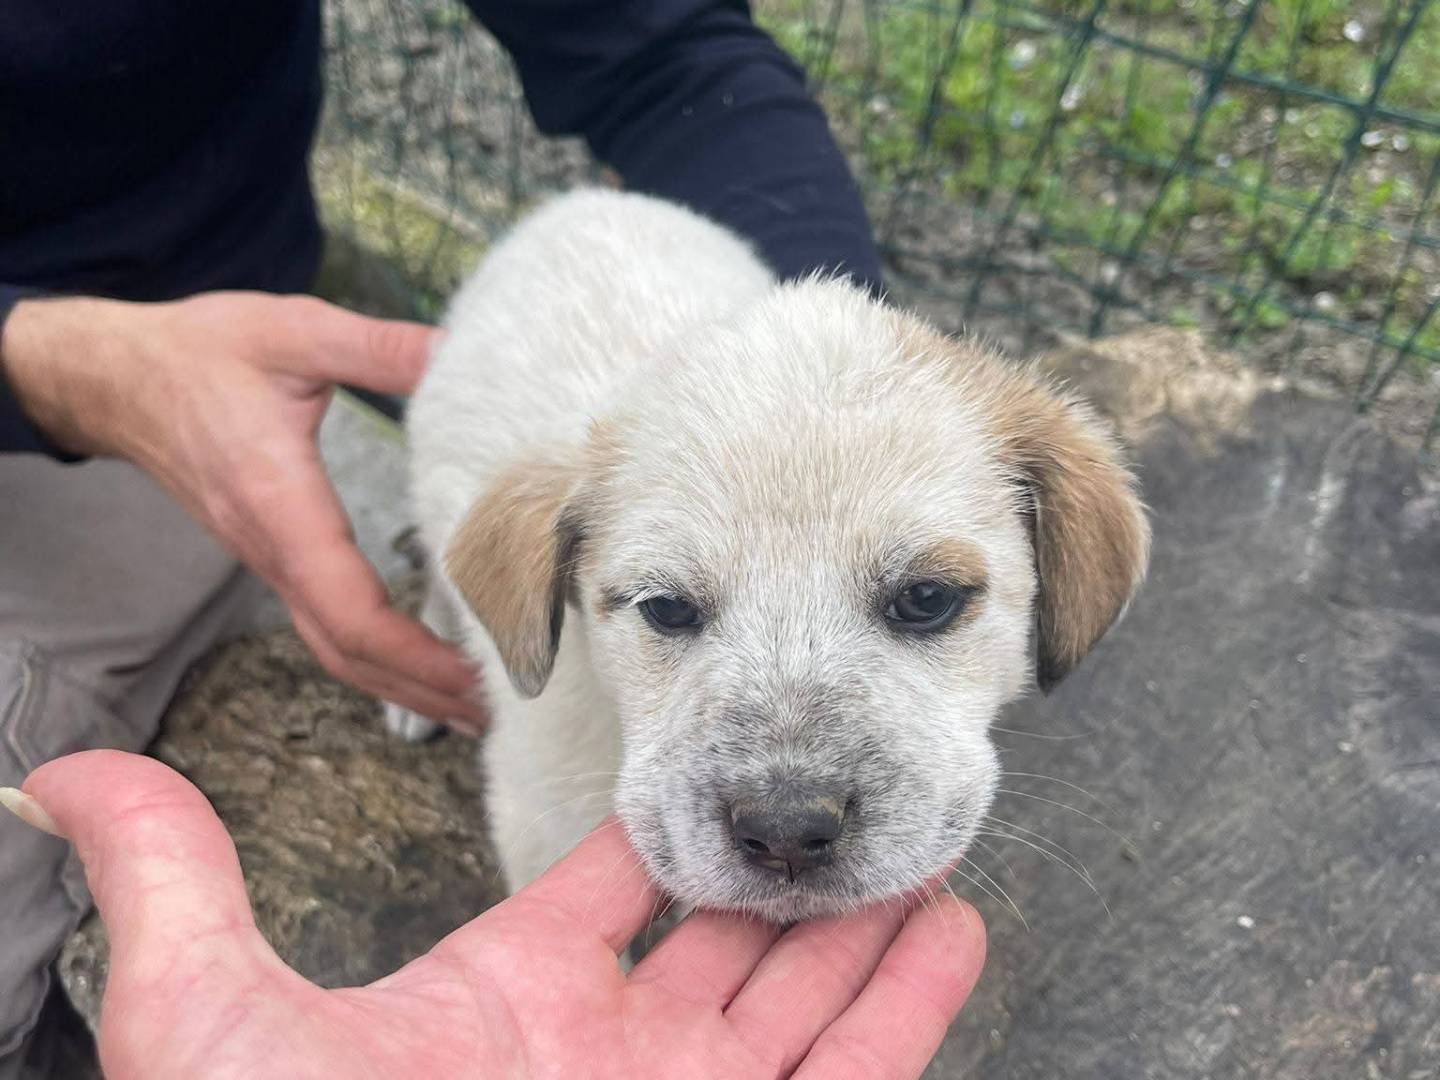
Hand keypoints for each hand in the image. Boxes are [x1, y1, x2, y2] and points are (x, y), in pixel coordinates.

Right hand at [0, 293, 483, 728]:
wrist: (111, 377)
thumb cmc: (196, 353)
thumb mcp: (294, 331)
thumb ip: (380, 347)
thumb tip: (461, 352)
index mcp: (280, 505)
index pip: (350, 610)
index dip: (415, 654)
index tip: (476, 673)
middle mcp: (272, 549)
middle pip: (350, 653)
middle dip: (424, 690)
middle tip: (500, 711)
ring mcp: (269, 559)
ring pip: (336, 649)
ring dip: (402, 685)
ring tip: (472, 705)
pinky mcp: (271, 555)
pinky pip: (324, 626)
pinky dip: (376, 658)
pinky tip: (418, 665)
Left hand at [5, 750, 984, 1078]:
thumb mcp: (209, 1026)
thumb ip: (171, 886)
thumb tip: (65, 775)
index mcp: (512, 999)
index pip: (609, 886)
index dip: (659, 826)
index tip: (703, 766)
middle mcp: (615, 1056)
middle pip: (726, 938)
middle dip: (783, 866)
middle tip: (836, 789)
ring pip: (804, 999)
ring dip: (861, 922)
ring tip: (911, 837)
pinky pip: (858, 1079)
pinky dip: (908, 1007)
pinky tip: (944, 929)